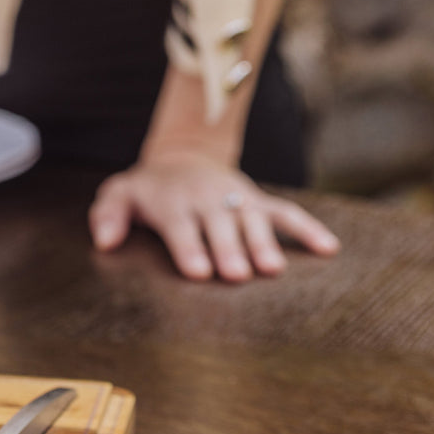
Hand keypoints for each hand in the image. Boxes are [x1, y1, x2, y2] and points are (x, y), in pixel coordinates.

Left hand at [89, 151, 339, 281]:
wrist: (181, 158)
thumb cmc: (147, 188)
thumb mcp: (119, 193)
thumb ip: (108, 215)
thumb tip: (104, 242)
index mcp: (174, 203)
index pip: (181, 227)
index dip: (189, 248)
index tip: (199, 271)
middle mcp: (208, 200)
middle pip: (219, 227)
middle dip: (229, 249)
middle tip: (237, 275)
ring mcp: (236, 200)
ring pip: (253, 220)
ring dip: (264, 243)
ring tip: (273, 270)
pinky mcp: (258, 202)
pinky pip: (286, 213)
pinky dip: (308, 229)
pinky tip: (328, 249)